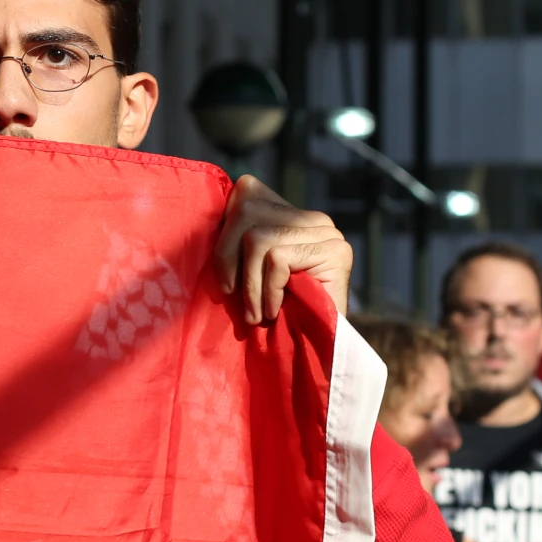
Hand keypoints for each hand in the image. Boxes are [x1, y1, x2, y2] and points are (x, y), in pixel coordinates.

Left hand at [211, 173, 350, 322]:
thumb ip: (236, 241)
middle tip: (231, 295)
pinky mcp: (334, 251)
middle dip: (228, 257)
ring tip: (256, 313)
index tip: (225, 275)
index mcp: (292, 215)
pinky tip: (274, 311)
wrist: (317, 350)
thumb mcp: (246, 272)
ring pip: (257, 237)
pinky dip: (268, 291)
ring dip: (249, 284)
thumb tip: (206, 211)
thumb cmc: (275, 317)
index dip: (225, 233)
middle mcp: (313, 218)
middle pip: (246, 210)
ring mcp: (327, 232)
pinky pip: (276, 258)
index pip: (247, 191)